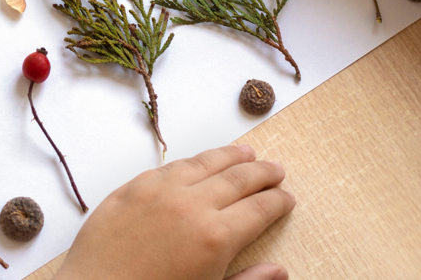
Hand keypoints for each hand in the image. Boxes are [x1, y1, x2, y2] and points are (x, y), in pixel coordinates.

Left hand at [53, 145, 294, 279]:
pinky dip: (192, 161)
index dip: (277, 201)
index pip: (259, 209)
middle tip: (276, 168)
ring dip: (229, 156)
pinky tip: (200, 162)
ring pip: (204, 163)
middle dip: (261, 172)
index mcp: (215, 237)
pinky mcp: (133, 186)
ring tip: (246, 152)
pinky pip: (170, 166)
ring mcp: (160, 190)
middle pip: (237, 179)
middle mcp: (191, 204)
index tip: (287, 197)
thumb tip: (280, 272)